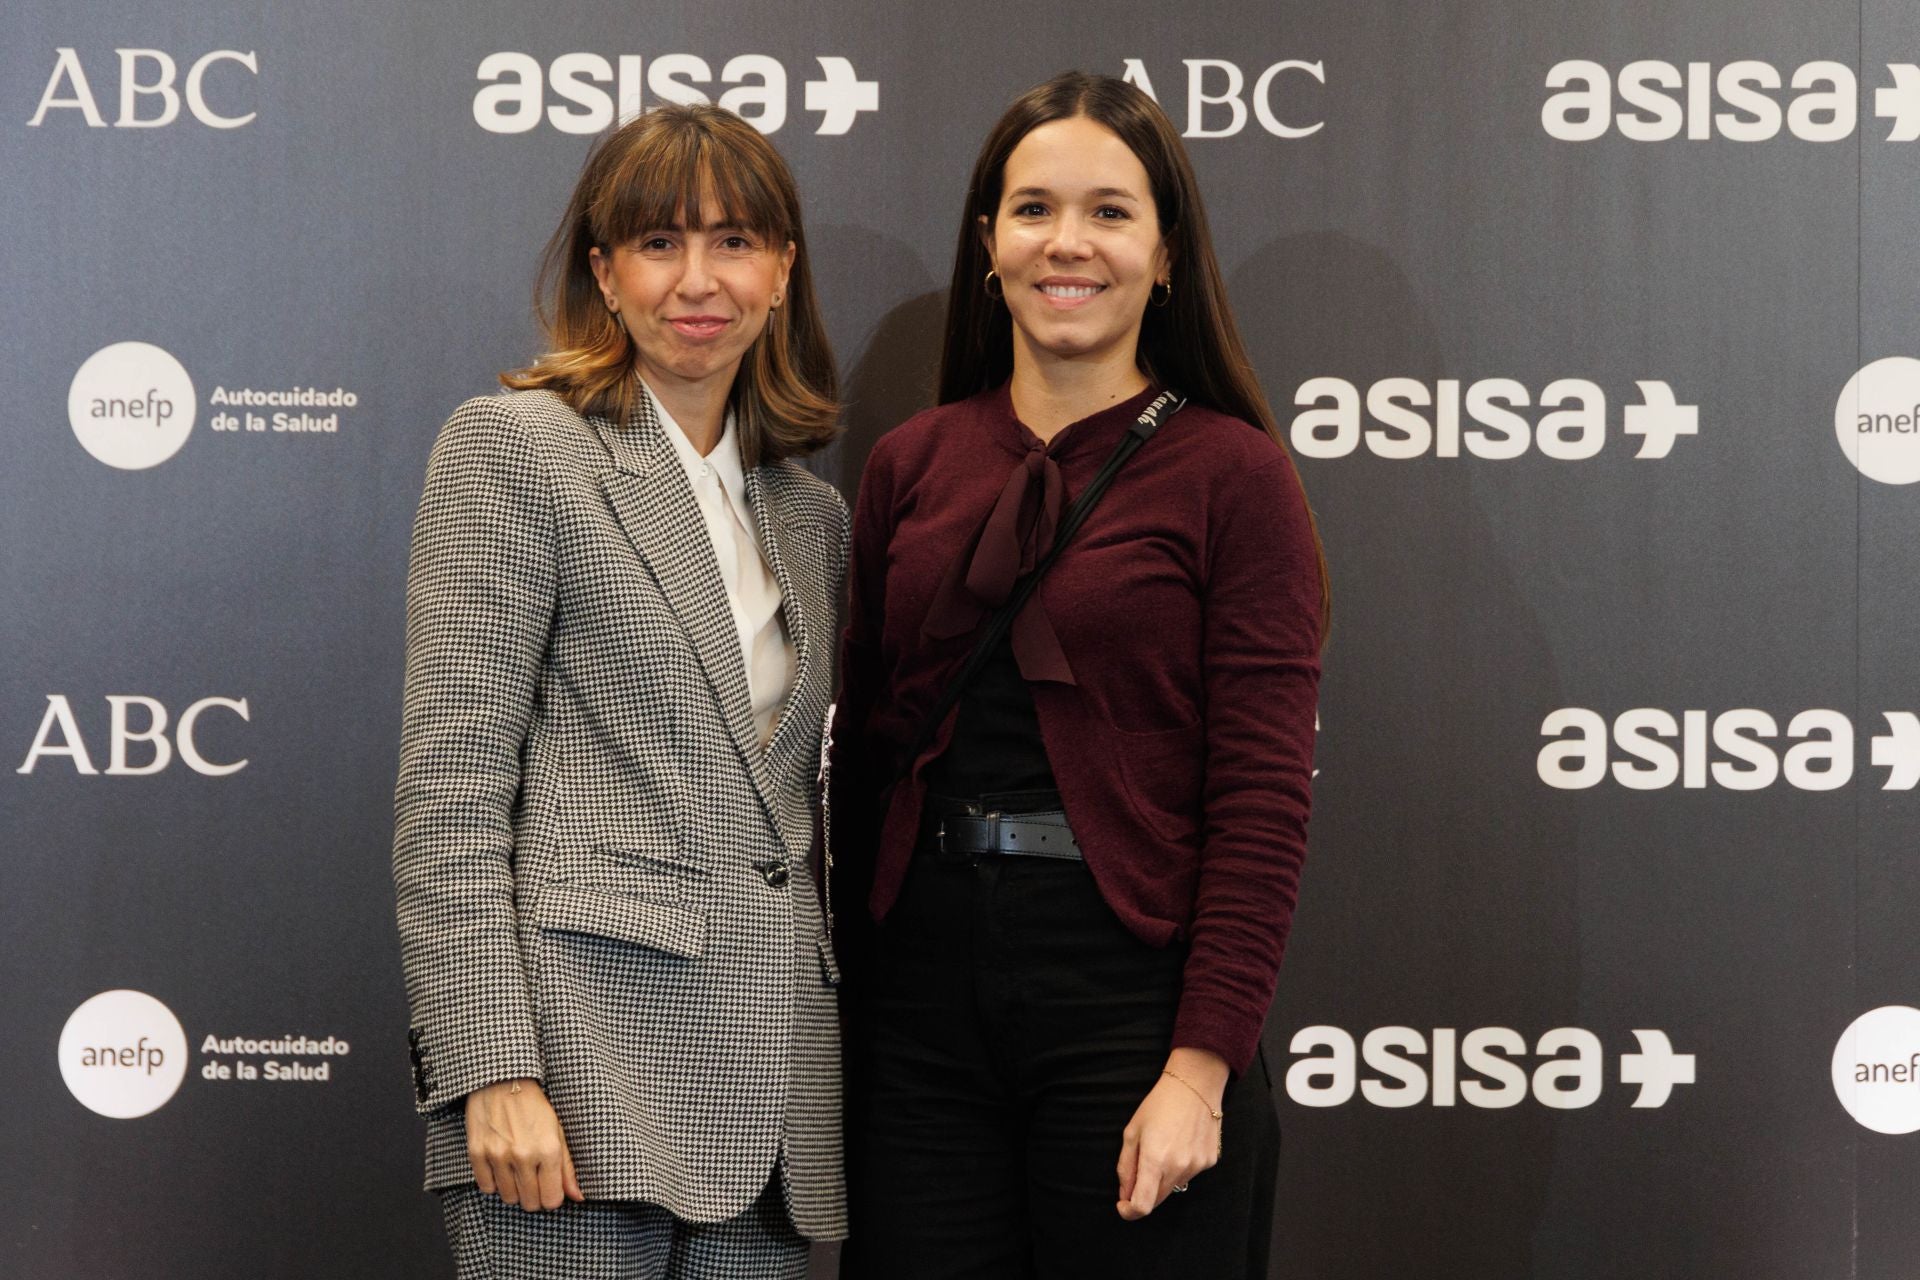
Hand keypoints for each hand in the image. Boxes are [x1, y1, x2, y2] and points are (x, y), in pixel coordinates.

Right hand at [464, 1079, 584, 1211]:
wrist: (502, 1081)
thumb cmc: (534, 1106)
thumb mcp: (557, 1131)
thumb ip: (567, 1168)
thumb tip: (578, 1197)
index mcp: (549, 1149)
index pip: (551, 1199)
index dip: (552, 1197)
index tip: (549, 1188)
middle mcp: (524, 1155)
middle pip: (530, 1203)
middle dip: (534, 1196)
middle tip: (534, 1179)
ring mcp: (498, 1155)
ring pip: (508, 1198)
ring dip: (514, 1189)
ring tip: (517, 1170)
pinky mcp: (477, 1153)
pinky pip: (486, 1187)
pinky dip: (494, 1182)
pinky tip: (501, 1166)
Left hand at [1115, 1048, 1226, 1220]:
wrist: (1196, 1085)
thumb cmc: (1159, 1104)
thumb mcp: (1132, 1131)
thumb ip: (1126, 1166)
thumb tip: (1125, 1193)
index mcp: (1154, 1160)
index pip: (1142, 1205)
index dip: (1129, 1211)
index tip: (1122, 1205)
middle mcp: (1178, 1168)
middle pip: (1157, 1200)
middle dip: (1142, 1194)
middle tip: (1137, 1172)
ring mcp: (1196, 1166)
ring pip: (1173, 1187)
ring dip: (1162, 1179)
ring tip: (1163, 1147)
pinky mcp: (1209, 1161)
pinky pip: (1189, 1175)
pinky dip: (1180, 1168)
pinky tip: (1180, 1143)